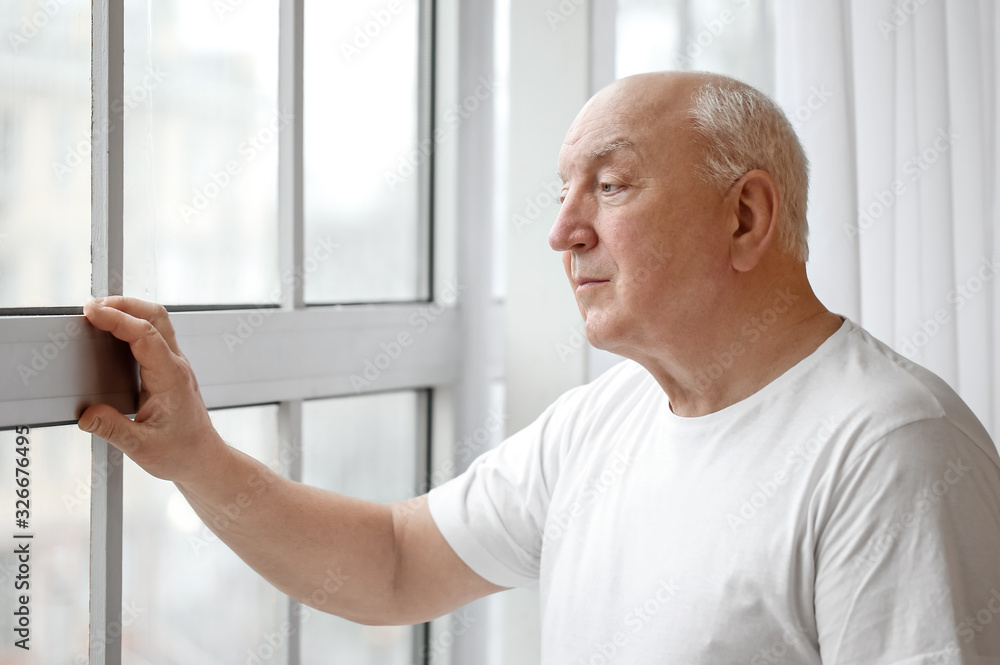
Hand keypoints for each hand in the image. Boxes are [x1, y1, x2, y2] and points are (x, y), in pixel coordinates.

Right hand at [77, 297, 225, 483]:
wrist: (203, 459)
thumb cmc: (180, 453)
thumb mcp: (141, 447)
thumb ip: (113, 429)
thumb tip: (86, 415)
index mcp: (172, 378)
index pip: (146, 336)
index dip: (118, 319)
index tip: (92, 312)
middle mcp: (177, 365)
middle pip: (155, 317)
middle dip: (123, 304)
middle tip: (91, 306)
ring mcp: (176, 365)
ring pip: (158, 321)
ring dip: (130, 310)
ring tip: (100, 312)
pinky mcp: (170, 369)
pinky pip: (154, 335)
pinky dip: (133, 324)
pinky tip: (114, 331)